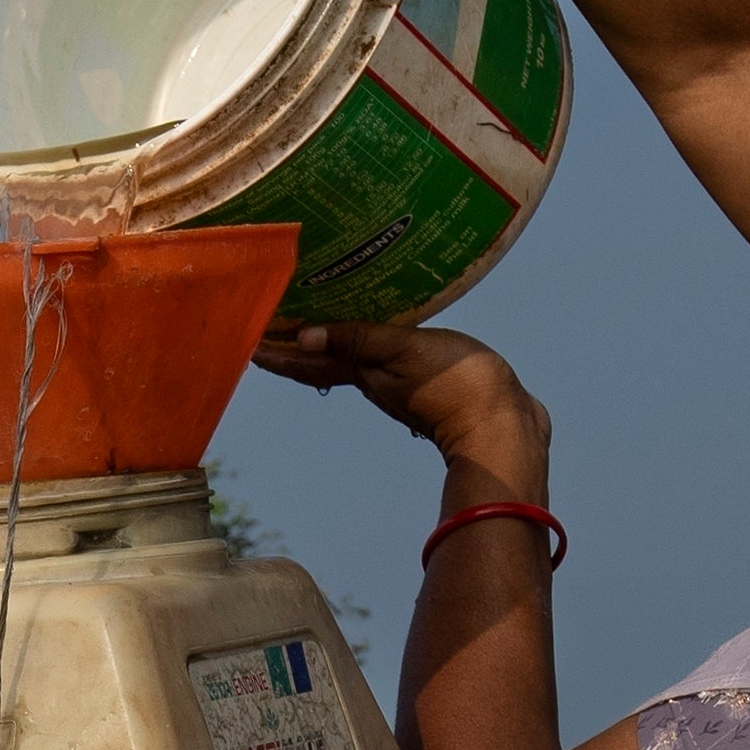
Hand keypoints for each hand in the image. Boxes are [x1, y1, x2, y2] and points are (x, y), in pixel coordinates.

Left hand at [257, 320, 547, 493]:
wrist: (506, 428)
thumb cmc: (456, 387)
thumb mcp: (403, 351)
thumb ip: (358, 341)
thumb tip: (302, 338)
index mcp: (364, 376)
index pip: (305, 362)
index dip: (274, 352)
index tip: (243, 338)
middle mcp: (374, 383)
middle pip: (320, 364)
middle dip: (293, 346)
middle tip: (270, 324)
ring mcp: (400, 387)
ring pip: (349, 362)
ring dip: (326, 345)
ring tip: (310, 321)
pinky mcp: (426, 383)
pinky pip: (383, 359)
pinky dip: (366, 346)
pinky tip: (373, 334)